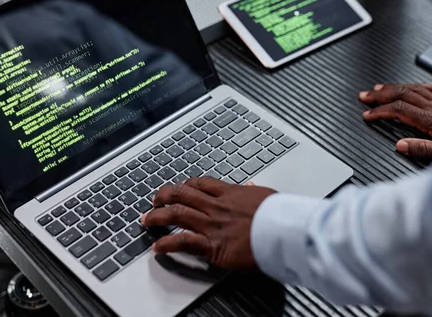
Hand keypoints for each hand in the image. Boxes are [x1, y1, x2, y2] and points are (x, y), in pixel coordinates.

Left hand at [141, 177, 275, 269]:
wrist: (284, 231)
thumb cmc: (280, 216)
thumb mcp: (267, 196)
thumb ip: (254, 192)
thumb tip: (251, 187)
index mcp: (231, 193)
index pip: (200, 183)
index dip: (185, 185)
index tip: (178, 187)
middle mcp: (217, 206)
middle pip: (182, 194)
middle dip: (164, 196)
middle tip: (155, 200)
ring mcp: (212, 224)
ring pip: (176, 214)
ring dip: (157, 217)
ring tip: (147, 220)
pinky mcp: (212, 244)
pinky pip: (183, 242)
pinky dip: (167, 244)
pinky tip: (157, 247)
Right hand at [360, 83, 431, 158]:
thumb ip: (423, 149)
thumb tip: (400, 145)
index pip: (399, 110)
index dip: (380, 110)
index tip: (367, 114)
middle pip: (402, 94)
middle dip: (381, 94)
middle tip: (364, 95)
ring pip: (413, 88)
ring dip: (394, 87)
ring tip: (379, 88)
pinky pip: (430, 88)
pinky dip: (416, 85)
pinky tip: (411, 86)